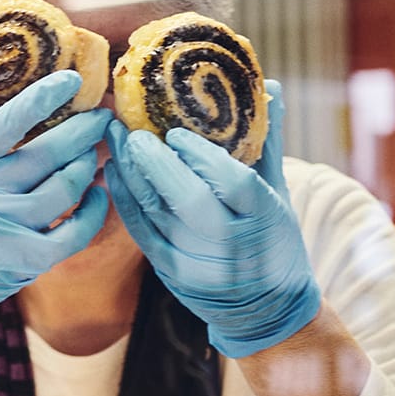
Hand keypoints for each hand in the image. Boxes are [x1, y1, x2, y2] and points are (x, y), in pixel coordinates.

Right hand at [0, 71, 109, 351]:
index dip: (44, 96)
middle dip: (83, 128)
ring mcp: (9, 230)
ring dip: (87, 164)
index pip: (8, 122)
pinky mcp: (28, 261)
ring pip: (67, 187)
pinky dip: (94, 210)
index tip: (71, 79)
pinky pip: (76, 231)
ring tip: (94, 151)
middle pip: (50, 152)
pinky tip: (99, 192)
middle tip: (100, 114)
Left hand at [105, 80, 320, 357]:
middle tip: (131, 129)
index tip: (177, 132)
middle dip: (155, 162)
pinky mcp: (170, 273)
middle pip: (188, 199)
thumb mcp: (280, 193)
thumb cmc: (274, 239)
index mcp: (264, 218)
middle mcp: (231, 244)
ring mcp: (197, 263)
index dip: (203, 156)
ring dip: (131, 174)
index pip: (233, 183)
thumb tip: (270, 84)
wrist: (264, 311)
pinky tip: (114, 171)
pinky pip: (140, 231)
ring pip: (157, 213)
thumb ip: (268, 141)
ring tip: (115, 138)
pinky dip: (124, 199)